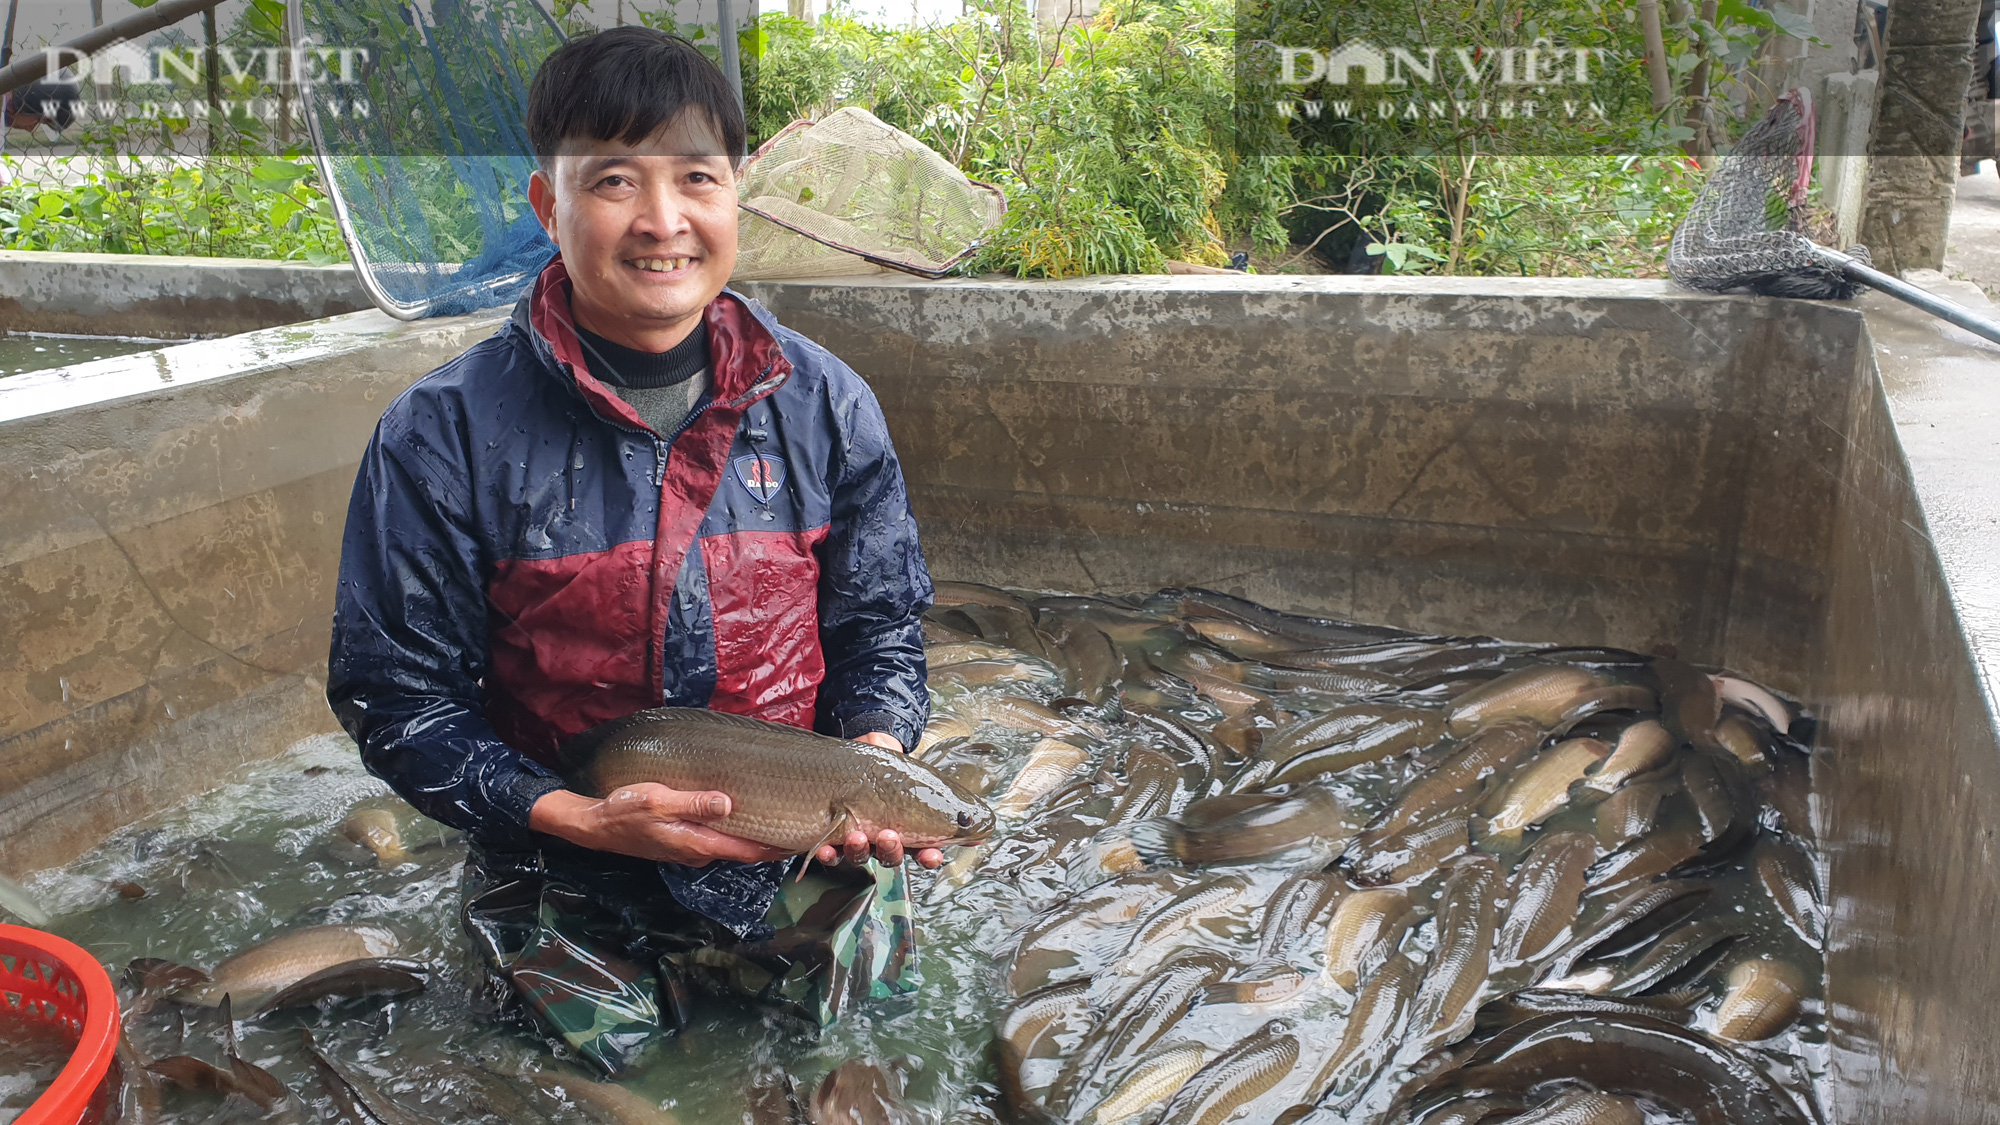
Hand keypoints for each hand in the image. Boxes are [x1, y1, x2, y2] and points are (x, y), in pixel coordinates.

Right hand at [529, 785, 791, 867]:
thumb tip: (729, 803)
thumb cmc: (623, 810)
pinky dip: (737, 832)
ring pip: (733, 845)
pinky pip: (717, 839)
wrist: (592, 825)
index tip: (807, 840)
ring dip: (757, 837)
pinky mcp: (681, 841)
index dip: (779, 847)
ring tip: (783, 819)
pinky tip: (743, 816)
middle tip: (805, 827)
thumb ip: (693, 802)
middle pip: (746, 850)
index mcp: (698, 843)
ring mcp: (690, 848)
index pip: (749, 850)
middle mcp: (699, 850)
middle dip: (775, 843)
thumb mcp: (658, 800)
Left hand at [812, 733, 944, 869]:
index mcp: (911, 831)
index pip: (923, 852)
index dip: (928, 857)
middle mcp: (885, 839)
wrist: (866, 746)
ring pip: (860, 855)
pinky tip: (827, 848)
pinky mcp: (833, 834)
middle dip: (891, 850)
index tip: (932, 854)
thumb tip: (985, 828)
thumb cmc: (897, 769)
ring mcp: (859, 838)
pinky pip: (830, 852)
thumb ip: (951, 807)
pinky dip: (829, 854)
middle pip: (890, 856)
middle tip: (890, 835)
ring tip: (857, 835)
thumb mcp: (925, 782)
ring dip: (859, 850)